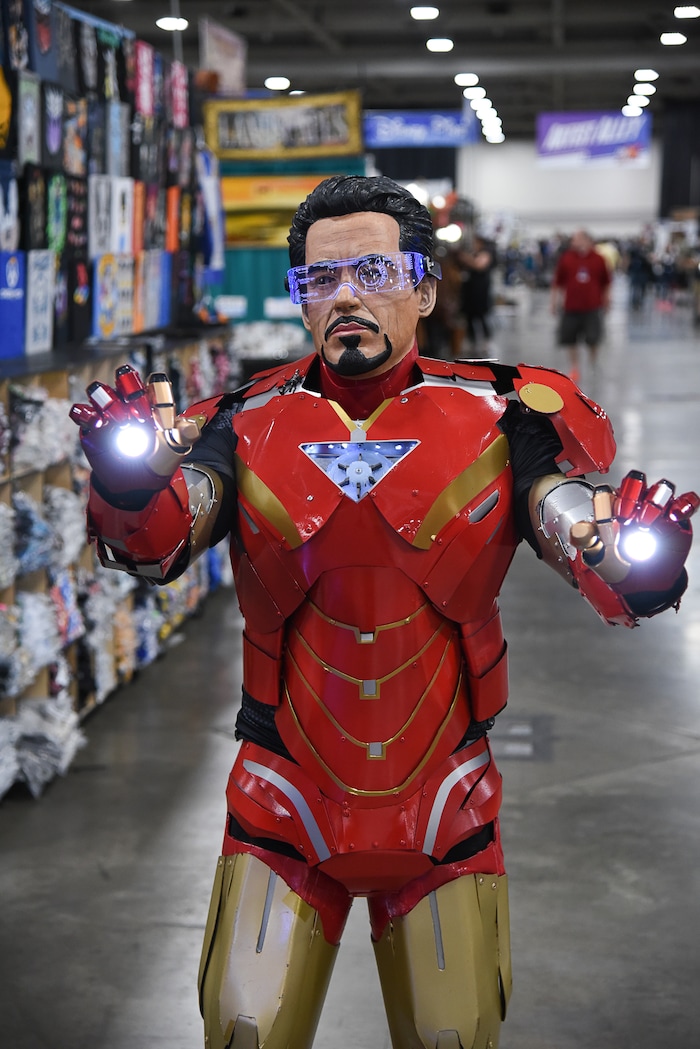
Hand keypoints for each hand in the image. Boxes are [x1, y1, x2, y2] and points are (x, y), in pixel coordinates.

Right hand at [70, 366, 203, 495]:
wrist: (133, 485)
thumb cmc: (156, 464)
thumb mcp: (172, 453)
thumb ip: (182, 437)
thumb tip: (192, 427)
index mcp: (154, 406)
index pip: (155, 387)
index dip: (157, 390)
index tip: (159, 401)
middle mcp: (130, 404)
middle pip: (127, 382)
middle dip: (130, 387)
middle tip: (135, 400)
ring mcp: (110, 413)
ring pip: (103, 393)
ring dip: (108, 400)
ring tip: (118, 418)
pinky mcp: (91, 426)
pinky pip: (83, 413)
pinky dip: (87, 414)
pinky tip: (97, 423)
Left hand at [570, 470, 697, 594]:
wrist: (645, 586)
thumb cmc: (620, 569)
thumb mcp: (600, 558)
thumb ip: (589, 542)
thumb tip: (579, 529)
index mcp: (612, 509)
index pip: (609, 492)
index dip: (608, 500)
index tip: (608, 516)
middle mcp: (635, 505)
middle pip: (635, 483)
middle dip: (630, 495)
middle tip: (625, 515)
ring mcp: (657, 510)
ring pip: (660, 489)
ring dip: (653, 502)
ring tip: (646, 522)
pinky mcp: (677, 519)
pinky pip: (685, 502)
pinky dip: (682, 505)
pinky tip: (673, 517)